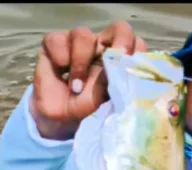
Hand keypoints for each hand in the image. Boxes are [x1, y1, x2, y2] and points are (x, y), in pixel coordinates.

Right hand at [31, 20, 147, 139]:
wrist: (54, 119)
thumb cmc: (82, 108)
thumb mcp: (100, 102)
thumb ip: (111, 84)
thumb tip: (119, 70)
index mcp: (117, 60)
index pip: (135, 43)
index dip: (137, 51)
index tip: (131, 68)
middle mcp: (100, 47)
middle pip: (118, 28)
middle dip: (121, 40)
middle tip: (117, 57)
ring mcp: (77, 43)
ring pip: (83, 35)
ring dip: (80, 60)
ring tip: (75, 86)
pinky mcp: (54, 44)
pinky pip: (57, 39)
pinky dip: (60, 55)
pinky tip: (60, 71)